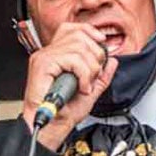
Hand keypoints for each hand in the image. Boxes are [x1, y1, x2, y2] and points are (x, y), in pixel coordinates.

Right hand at [20, 23, 117, 150]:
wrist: (52, 126)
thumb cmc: (64, 113)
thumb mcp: (91, 91)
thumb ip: (102, 75)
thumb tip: (112, 61)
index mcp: (56, 56)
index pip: (72, 28)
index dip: (89, 32)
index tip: (101, 45)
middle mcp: (49, 53)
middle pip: (79, 35)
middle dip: (95, 57)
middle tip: (92, 76)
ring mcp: (44, 57)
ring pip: (79, 47)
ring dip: (90, 69)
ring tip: (86, 84)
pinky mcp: (43, 64)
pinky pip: (72, 59)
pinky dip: (83, 75)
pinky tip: (81, 87)